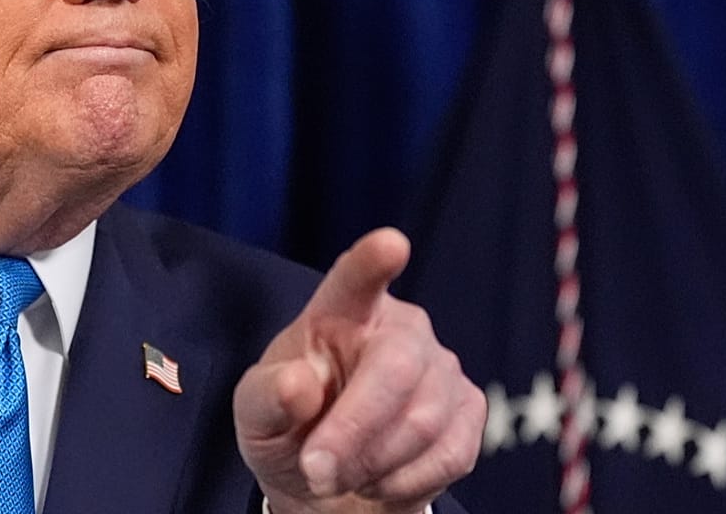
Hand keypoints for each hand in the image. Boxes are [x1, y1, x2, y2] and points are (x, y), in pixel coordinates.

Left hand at [232, 228, 484, 513]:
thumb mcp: (256, 414)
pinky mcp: (469, 409)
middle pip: (395, 367)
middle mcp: (399, 326)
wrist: (330, 478)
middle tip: (317, 470)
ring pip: (422, 422)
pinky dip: (403, 481)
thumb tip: (298, 384)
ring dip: (372, 464)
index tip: (390, 244)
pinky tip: (377, 479)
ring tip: (339, 474)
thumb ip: (268, 397)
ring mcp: (441, 366)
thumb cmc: (289, 427)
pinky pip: (450, 454)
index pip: (355, 280)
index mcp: (338, 311)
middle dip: (354, 430)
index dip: (372, 262)